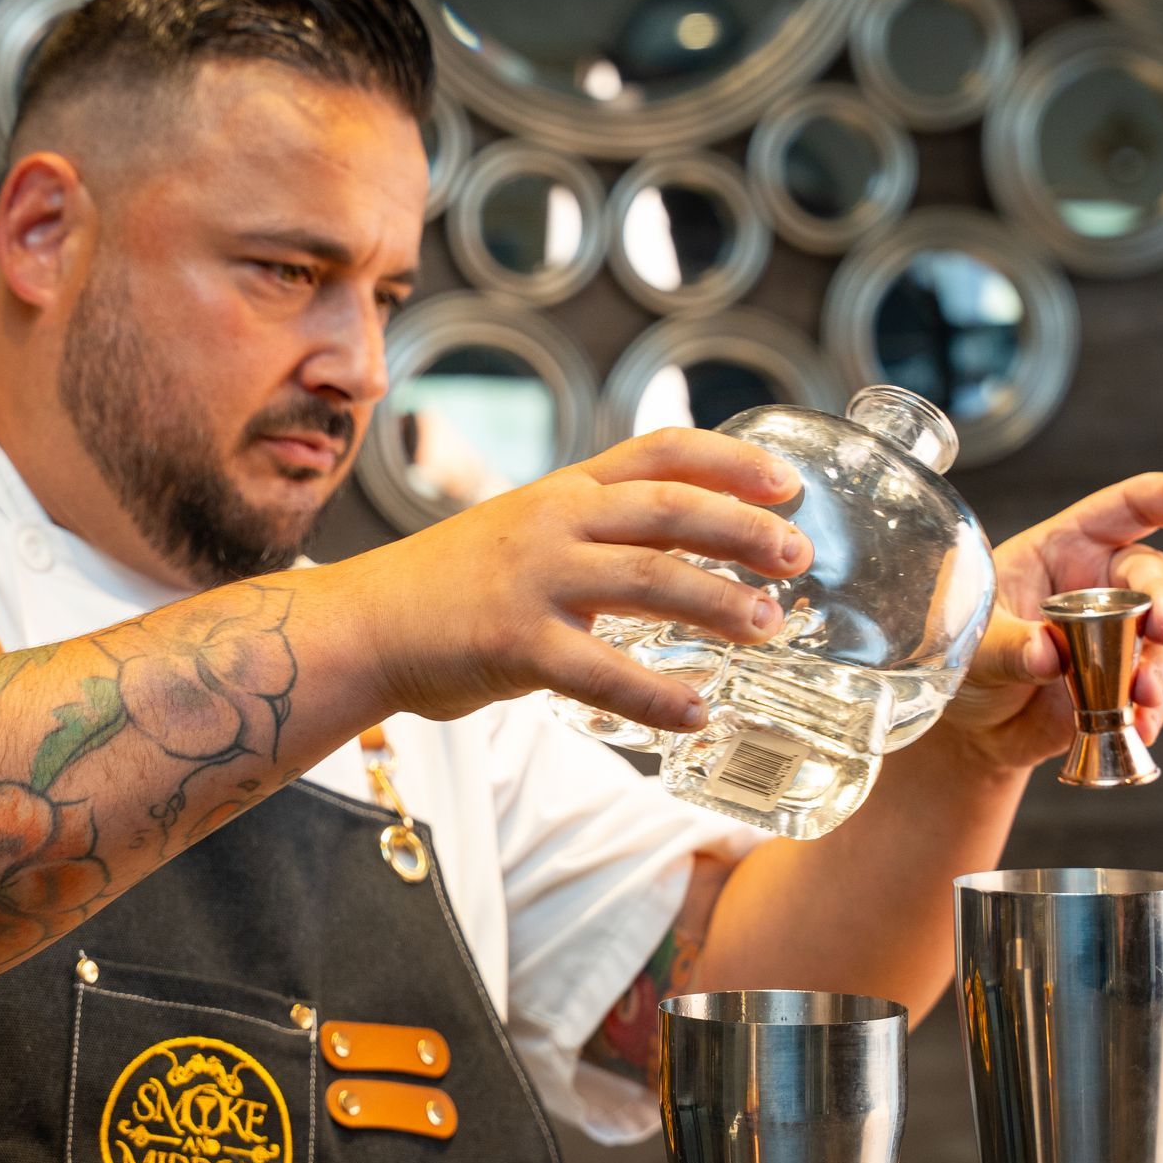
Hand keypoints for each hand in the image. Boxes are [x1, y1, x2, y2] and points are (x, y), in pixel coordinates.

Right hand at [353, 429, 808, 730]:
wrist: (364, 625)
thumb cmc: (451, 588)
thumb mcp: (526, 533)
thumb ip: (594, 537)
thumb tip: (680, 556)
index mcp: (563, 490)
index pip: (660, 451)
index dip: (731, 460)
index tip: (789, 482)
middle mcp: (553, 522)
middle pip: (670, 510)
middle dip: (744, 530)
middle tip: (798, 556)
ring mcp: (533, 581)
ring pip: (650, 581)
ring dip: (720, 604)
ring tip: (770, 628)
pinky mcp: (513, 644)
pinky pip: (601, 672)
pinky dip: (657, 696)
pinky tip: (698, 712)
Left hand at [943, 472, 1162, 772]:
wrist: (972, 722)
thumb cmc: (963, 653)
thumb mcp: (971, 642)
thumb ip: (1006, 646)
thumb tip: (1048, 655)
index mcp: (1063, 546)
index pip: (1127, 508)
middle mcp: (1101, 585)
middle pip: (1155, 578)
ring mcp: (1118, 635)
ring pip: (1162, 641)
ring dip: (1158, 669)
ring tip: (1142, 697)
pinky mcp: (1124, 683)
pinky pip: (1152, 691)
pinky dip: (1150, 710)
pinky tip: (1140, 727)